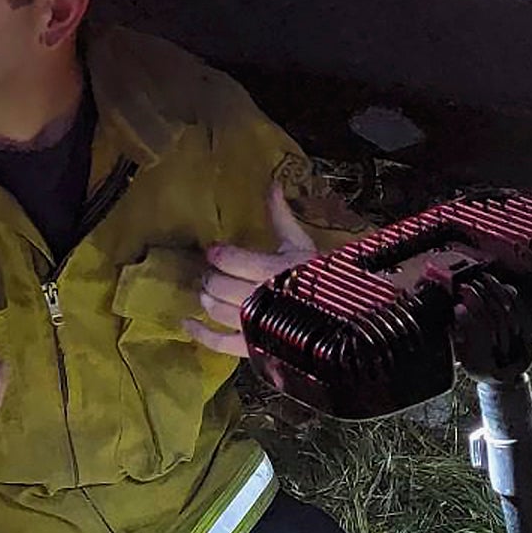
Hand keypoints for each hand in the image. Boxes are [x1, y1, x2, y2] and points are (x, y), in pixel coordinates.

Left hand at [183, 180, 315, 356]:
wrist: (344, 318)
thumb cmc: (323, 278)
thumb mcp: (301, 244)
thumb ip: (281, 217)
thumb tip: (272, 185)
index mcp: (272, 270)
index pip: (229, 259)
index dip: (217, 254)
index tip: (215, 250)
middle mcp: (259, 299)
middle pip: (218, 285)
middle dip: (211, 277)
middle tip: (212, 272)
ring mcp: (254, 326)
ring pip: (216, 310)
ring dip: (207, 299)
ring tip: (208, 292)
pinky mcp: (253, 347)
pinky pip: (219, 344)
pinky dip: (200, 334)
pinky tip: (186, 323)